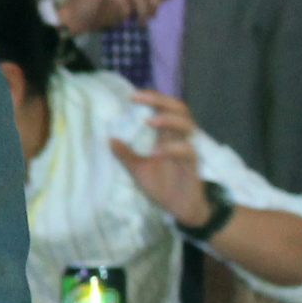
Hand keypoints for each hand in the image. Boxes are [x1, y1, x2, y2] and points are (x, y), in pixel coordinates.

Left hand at [109, 92, 211, 227]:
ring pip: (187, 124)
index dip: (153, 98)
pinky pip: (187, 150)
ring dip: (168, 119)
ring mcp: (187, 149)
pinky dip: (172, 148)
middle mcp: (178, 138)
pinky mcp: (193, 164)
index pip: (164, 108)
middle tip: (138, 98)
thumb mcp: (137, 169)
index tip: (133, 94)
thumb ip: (125, 154)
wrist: (179, 208)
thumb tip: (108, 139)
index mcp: (166, 135)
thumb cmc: (161, 186)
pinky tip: (156, 152)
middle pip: (179, 108)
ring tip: (149, 121)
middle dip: (159, 100)